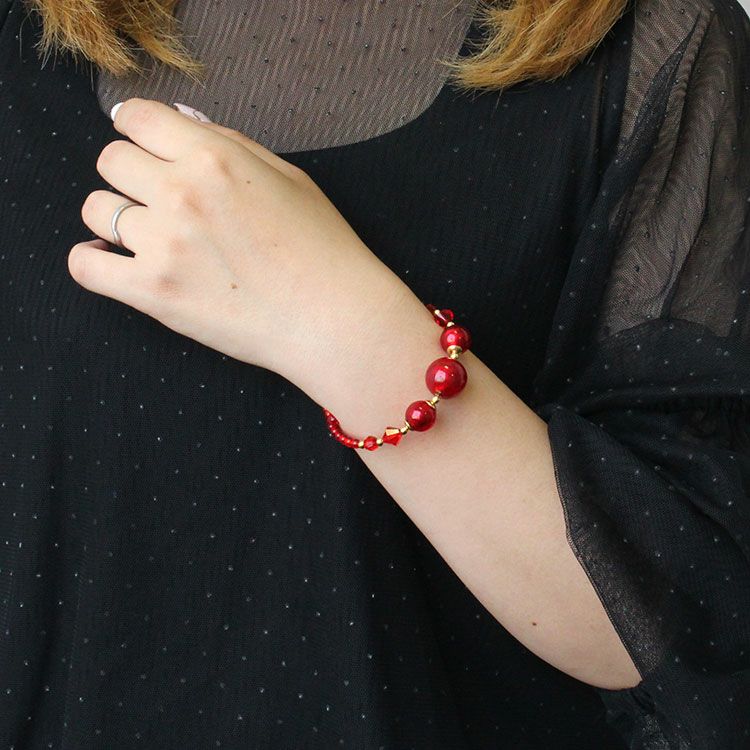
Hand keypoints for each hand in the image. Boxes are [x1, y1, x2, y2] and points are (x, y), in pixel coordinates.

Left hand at [70, 97, 412, 385]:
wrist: (334, 319)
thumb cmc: (322, 248)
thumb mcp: (287, 177)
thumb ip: (229, 144)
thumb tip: (181, 123)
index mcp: (214, 158)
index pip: (136, 119)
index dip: (138, 129)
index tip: (147, 146)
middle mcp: (181, 193)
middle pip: (111, 161)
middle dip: (132, 174)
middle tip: (160, 199)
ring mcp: (163, 245)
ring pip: (96, 210)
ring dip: (118, 218)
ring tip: (151, 236)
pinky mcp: (153, 294)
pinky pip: (84, 266)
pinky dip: (93, 261)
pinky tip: (113, 262)